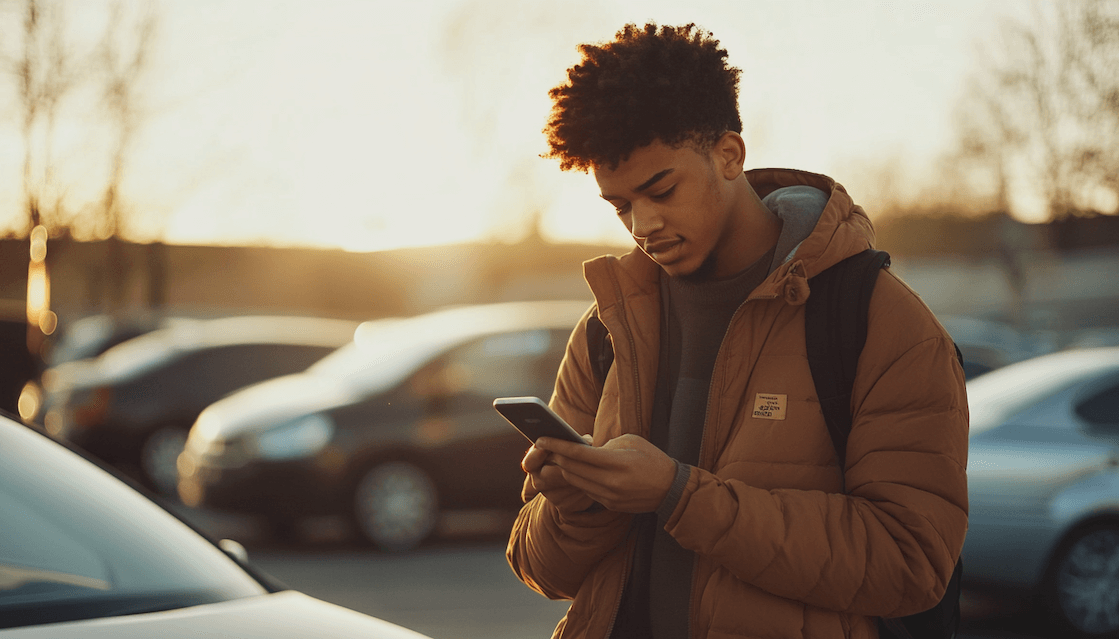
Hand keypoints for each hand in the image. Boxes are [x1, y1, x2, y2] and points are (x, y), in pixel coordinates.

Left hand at [535, 434, 675, 513]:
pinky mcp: (609, 505)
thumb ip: (605, 444)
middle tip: (544, 446)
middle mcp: (610, 481)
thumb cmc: (651, 459)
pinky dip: (578, 480)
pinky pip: (586, 490)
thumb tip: (584, 448)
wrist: (671, 489)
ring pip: (575, 481)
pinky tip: (574, 471)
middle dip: (556, 457)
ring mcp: (609, 496)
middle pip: (571, 469)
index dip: (557, 445)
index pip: (577, 453)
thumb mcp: (631, 441)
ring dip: (564, 469)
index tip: (542, 438)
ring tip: (557, 458)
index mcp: (616, 462)